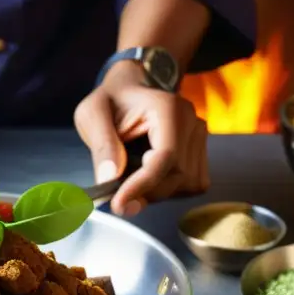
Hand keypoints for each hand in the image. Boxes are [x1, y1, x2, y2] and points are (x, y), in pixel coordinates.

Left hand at [74, 61, 207, 216]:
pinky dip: (167, 190)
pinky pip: (190, 186)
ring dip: (155, 192)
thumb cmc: (111, 101)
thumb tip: (109, 179)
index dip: (143, 185)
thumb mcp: (92, 114)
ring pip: (185, 185)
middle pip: (177, 176)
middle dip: (145, 192)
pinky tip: (148, 178)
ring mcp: (200, 138)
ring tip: (131, 177)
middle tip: (115, 194)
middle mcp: (193, 123)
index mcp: (168, 109)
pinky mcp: (200, 153)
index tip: (118, 205)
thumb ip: (102, 145)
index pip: (165, 157)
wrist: (131, 89)